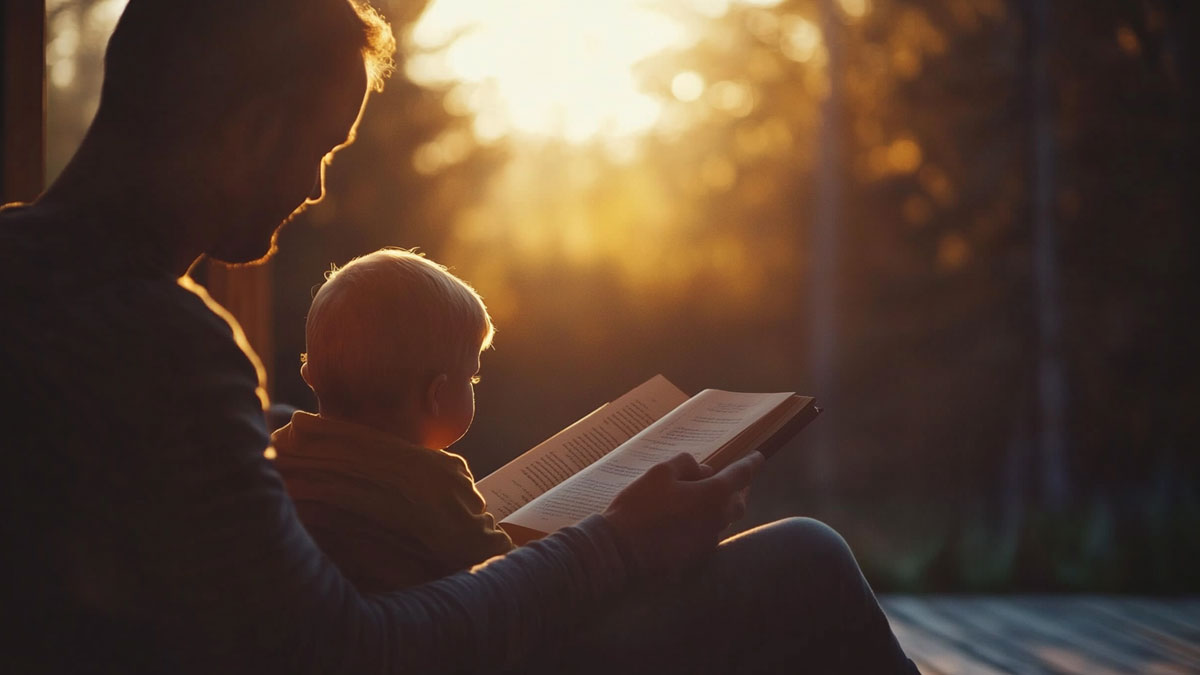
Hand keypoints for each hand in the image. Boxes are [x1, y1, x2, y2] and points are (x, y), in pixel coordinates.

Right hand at [601, 451, 764, 575]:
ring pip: (724, 521)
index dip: (751, 464)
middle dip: (740, 490)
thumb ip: (686, 464)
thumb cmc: (639, 508)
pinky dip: (705, 525)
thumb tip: (704, 469)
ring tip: (707, 499)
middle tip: (737, 481)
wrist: (621, 553)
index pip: (740, 475)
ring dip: (721, 508)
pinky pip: (708, 536)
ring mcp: (708, 542)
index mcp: (712, 495)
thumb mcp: (659, 473)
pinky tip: (689, 522)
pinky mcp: (696, 559)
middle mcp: (717, 520)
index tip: (759, 457)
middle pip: (738, 503)